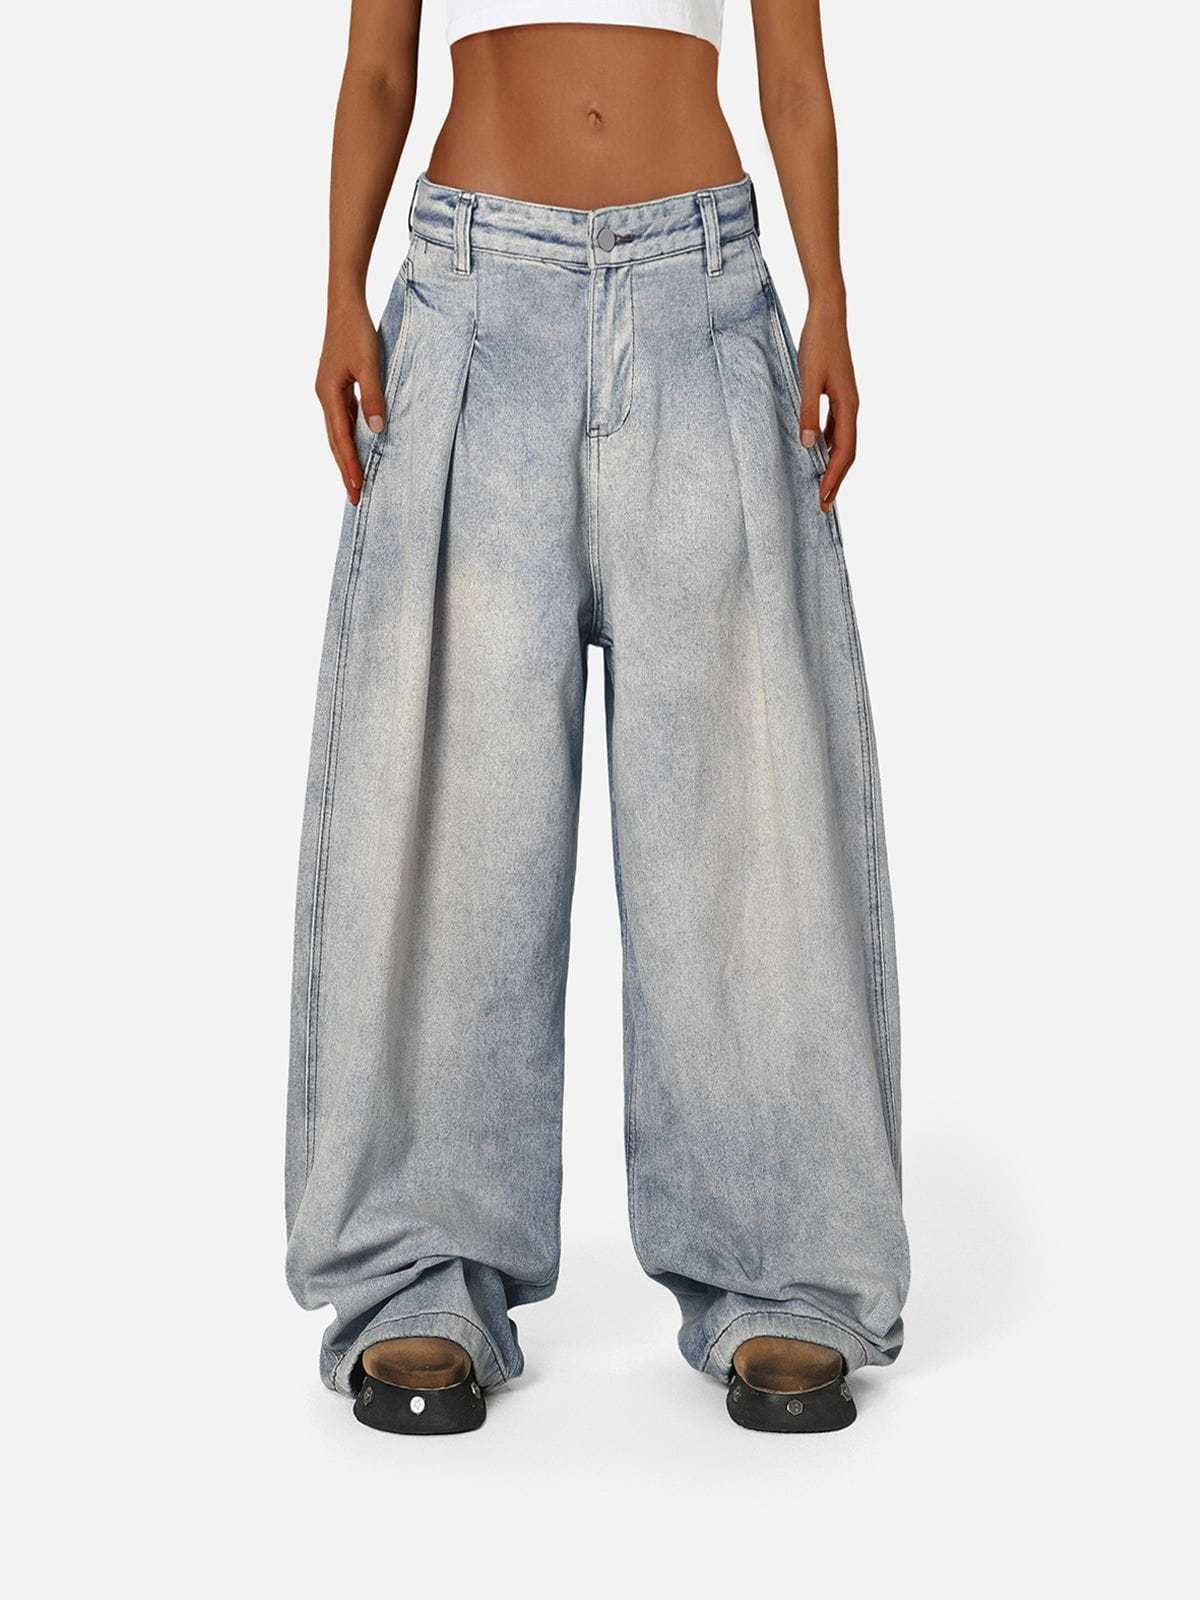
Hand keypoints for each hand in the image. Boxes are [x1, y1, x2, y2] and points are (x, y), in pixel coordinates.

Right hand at [315, 298, 385, 505]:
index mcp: (329, 394)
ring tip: (355, 480)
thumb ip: (373, 397)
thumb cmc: (357, 331)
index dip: (349, 466)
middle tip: (355, 497)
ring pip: (337, 432)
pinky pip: (342, 420)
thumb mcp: (369, 364)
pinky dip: (348, 438)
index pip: (341, 439)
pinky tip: (357, 447)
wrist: (344, 303)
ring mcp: (328, 392)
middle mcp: (325, 396)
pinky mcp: (335, 386)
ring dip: (345, 456)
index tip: (357, 488)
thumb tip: (377, 430)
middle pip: (335, 442)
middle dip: (345, 469)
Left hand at [797, 308, 858, 511]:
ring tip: (822, 486)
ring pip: (844, 442)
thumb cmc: (818, 343)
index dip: (834, 477)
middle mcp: (852, 406)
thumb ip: (808, 412)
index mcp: (848, 405)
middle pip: (848, 452)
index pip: (844, 452)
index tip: (824, 498)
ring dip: (833, 465)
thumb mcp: (808, 379)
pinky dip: (830, 447)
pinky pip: (837, 429)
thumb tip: (808, 446)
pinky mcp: (839, 395)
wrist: (828, 314)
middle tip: (824, 504)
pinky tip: (817, 454)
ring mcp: (847, 401)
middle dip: (837, 479)